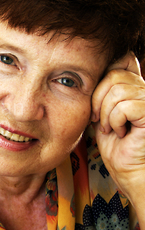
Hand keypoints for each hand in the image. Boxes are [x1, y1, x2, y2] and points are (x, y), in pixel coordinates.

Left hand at [91, 52, 144, 205]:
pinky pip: (124, 106)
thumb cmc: (116, 145)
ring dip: (106, 114)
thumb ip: (103, 90)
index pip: (124, 58)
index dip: (104, 75)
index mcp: (137, 85)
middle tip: (100, 120)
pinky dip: (115, 121)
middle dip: (98, 99)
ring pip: (117, 90)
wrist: (130, 171)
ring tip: (112, 129)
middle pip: (114, 74)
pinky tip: (121, 133)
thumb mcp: (103, 111)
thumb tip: (92, 68)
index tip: (97, 102)